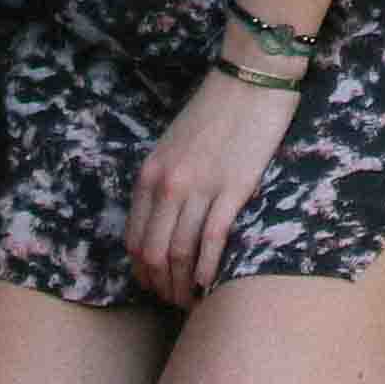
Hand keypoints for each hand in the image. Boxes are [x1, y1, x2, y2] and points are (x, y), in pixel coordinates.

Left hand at [128, 65, 295, 311]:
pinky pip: (212, 242)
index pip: (135, 239)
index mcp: (150, 174)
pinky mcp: (232, 190)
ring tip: (192, 303)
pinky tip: (211, 287)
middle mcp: (167, 184)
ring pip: (180, 254)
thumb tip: (162, 226)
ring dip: (184, 287)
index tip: (155, 287)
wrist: (249, 80)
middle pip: (154, 253)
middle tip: (174, 302)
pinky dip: (208, 272)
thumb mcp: (172, 147)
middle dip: (161, 287)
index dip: (142, 272)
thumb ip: (163, 184)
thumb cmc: (214, 112)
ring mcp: (199, 188)